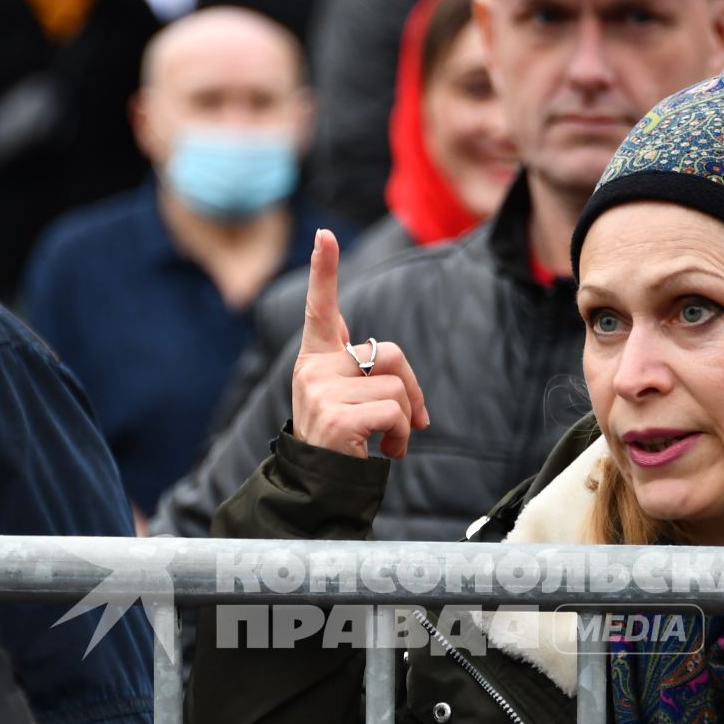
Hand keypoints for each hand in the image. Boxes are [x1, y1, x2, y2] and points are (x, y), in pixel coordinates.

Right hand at [292, 229, 429, 458]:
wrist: (319, 488)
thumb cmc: (341, 443)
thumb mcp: (347, 401)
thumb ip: (363, 375)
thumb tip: (395, 386)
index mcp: (316, 359)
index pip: (320, 308)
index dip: (323, 270)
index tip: (325, 236)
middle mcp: (313, 369)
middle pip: (390, 353)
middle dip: (411, 388)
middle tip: (411, 421)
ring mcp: (321, 391)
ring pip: (396, 387)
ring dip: (405, 420)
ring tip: (388, 442)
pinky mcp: (336, 415)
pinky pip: (394, 412)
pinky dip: (401, 435)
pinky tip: (385, 452)